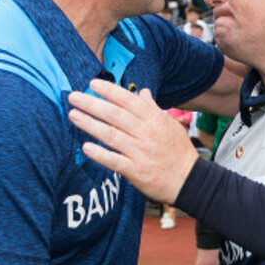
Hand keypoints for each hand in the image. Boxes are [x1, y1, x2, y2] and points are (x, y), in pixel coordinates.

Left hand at [68, 80, 199, 203]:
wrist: (190, 181)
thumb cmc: (179, 152)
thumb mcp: (170, 125)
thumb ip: (153, 108)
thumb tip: (142, 91)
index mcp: (154, 120)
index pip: (128, 101)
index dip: (109, 91)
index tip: (92, 84)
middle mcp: (146, 134)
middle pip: (115, 115)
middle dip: (92, 104)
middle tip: (73, 97)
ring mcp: (141, 153)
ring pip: (111, 135)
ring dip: (90, 124)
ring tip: (73, 115)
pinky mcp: (136, 171)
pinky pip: (114, 161)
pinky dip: (100, 154)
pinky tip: (85, 148)